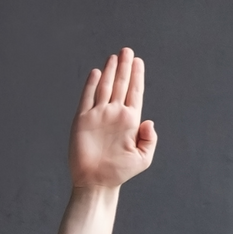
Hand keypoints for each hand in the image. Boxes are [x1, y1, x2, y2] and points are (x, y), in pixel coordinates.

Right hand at [69, 47, 156, 188]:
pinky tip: (97, 73)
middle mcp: (114, 115)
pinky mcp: (82, 121)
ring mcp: (98, 116)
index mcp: (130, 120)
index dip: (137, 76)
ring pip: (105, 88)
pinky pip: (87, 99)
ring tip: (114, 57)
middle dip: (124, 67)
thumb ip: (149, 140)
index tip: (138, 61)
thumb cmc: (119, 173)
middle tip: (127, 50)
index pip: (135, 92)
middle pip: (121, 85)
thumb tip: (149, 122)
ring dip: (110, 72)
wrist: (96, 183)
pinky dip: (91, 85)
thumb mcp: (143, 159)